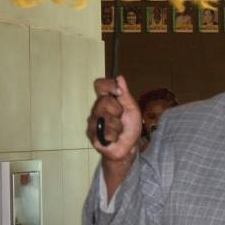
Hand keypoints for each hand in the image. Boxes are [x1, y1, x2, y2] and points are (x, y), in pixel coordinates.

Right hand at [88, 76, 142, 191]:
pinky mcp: (92, 135)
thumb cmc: (130, 127)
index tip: (119, 92)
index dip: (108, 85)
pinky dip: (114, 136)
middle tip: (120, 118)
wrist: (128, 147)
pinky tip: (113, 139)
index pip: (99, 85)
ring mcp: (92, 122)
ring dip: (118, 126)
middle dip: (118, 111)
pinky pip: (105, 132)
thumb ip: (125, 94)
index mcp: (106, 100)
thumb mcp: (132, 108)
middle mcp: (96, 109)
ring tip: (117, 131)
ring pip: (106, 118)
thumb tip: (119, 77)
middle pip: (104, 101)